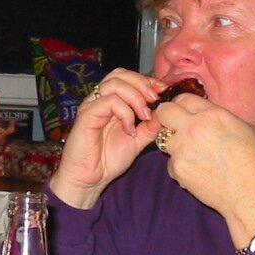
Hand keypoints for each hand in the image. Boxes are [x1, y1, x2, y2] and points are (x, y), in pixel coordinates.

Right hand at [50, 68, 166, 208]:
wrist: (88, 180)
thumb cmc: (107, 160)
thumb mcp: (138, 141)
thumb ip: (151, 126)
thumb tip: (167, 111)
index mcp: (111, 102)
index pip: (128, 78)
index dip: (147, 81)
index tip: (163, 92)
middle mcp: (100, 100)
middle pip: (119, 74)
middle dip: (141, 83)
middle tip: (154, 100)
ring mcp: (92, 106)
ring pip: (114, 84)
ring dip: (135, 97)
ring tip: (144, 116)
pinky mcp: (86, 116)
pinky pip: (108, 102)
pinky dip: (124, 113)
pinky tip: (129, 129)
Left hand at [155, 97, 254, 240]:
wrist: (249, 193)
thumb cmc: (252, 162)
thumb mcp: (243, 128)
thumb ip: (219, 116)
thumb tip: (205, 113)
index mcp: (211, 114)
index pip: (183, 98)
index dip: (182, 105)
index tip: (182, 112)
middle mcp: (193, 128)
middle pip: (164, 111)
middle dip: (166, 117)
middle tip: (173, 126)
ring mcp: (182, 148)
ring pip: (163, 138)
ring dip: (173, 143)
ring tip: (192, 153)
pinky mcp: (177, 168)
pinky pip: (170, 162)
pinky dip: (180, 166)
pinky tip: (197, 171)